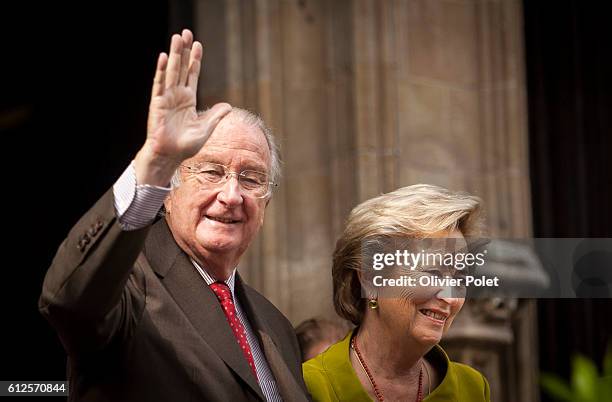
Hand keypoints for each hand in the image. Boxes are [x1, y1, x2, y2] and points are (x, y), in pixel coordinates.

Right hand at [136, 29, 230, 185]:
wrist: (170, 156)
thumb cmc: (186, 146)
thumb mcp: (206, 130)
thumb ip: (216, 116)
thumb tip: (228, 106)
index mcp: (188, 101)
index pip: (192, 75)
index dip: (195, 60)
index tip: (198, 44)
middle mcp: (177, 96)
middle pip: (181, 68)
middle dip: (184, 51)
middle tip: (186, 32)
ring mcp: (167, 98)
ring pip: (171, 71)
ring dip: (174, 54)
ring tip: (176, 37)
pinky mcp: (158, 103)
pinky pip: (159, 84)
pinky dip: (161, 70)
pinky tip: (164, 57)